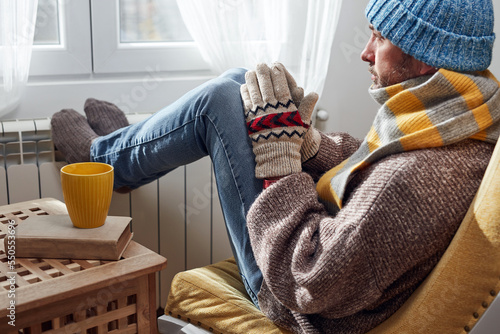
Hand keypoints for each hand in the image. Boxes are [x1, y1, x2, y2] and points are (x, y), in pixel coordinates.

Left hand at [240, 63, 317, 178]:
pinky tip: (244, 86)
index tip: (275, 65)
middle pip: (265, 83)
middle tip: (261, 64)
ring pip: (253, 89)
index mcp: (285, 105)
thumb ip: (307, 106)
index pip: (281, 83)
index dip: (278, 72)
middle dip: (263, 71)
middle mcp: (271, 106)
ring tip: (250, 71)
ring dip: (251, 79)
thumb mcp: (302, 122)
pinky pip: (245, 101)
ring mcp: (259, 111)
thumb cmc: (291, 137)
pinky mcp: (249, 118)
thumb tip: (314, 93)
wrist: (276, 154)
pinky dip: (244, 92)